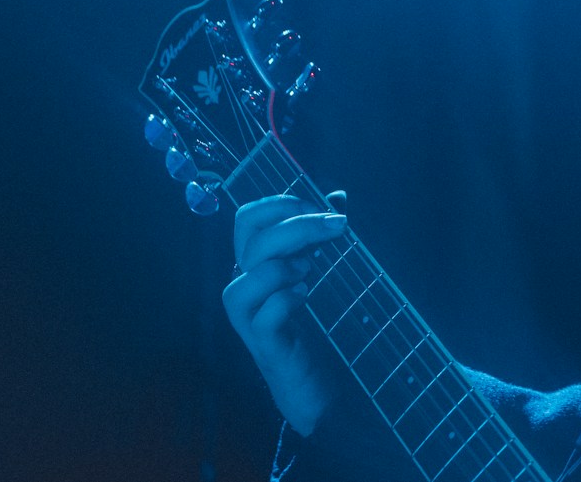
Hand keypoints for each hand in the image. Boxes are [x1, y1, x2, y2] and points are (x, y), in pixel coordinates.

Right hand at [222, 192, 349, 434]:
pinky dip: (285, 300)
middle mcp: (246, 290)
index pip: (246, 219)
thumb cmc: (315, 324)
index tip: (322, 207)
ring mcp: (251, 321)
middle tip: (338, 228)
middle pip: (251, 243)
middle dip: (298, 225)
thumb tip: (337, 196)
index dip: (280, 204)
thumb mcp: (319, 271)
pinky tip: (305, 297)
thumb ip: (322, 234)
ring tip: (310, 271)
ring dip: (281, 267)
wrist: (316, 384)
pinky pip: (263, 317)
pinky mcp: (267, 347)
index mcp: (256, 265)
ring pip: (243, 282)